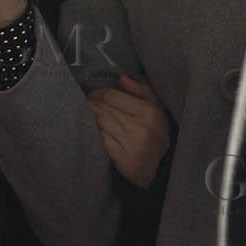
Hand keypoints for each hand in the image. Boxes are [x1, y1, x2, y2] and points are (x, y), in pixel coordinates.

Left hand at [87, 74, 171, 188]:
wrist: (157, 168)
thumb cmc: (154, 134)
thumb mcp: (155, 110)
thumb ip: (141, 91)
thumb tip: (122, 77)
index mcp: (149, 112)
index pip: (112, 95)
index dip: (99, 94)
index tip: (95, 96)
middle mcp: (142, 127)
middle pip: (104, 108)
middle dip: (93, 105)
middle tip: (88, 105)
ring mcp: (132, 143)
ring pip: (100, 121)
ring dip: (91, 117)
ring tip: (90, 116)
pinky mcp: (123, 158)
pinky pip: (101, 138)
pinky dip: (95, 133)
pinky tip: (95, 131)